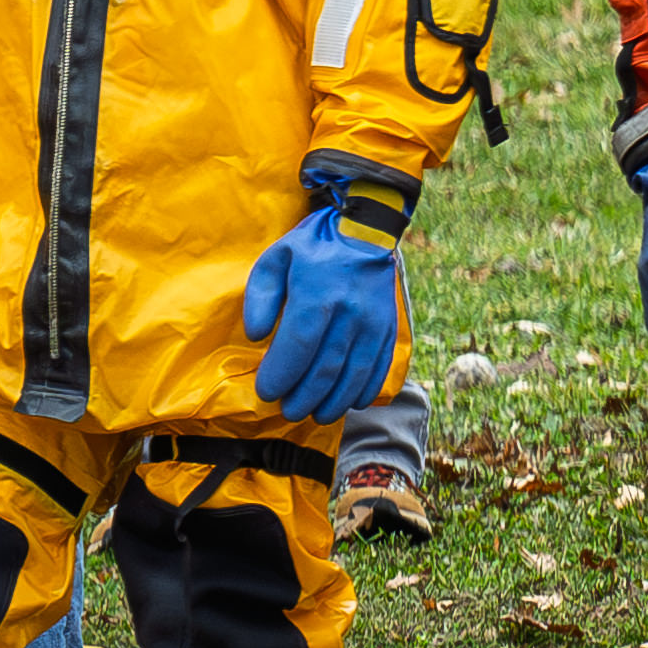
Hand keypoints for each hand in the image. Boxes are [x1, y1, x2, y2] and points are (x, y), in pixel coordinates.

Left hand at [246, 187, 405, 423]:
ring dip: (334, 401)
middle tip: (288, 411)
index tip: (266, 392)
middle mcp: (350, 313)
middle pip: (326, 368)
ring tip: (316, 415)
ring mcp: (374, 323)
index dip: (281, 375)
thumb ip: (259, 299)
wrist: (365, 232)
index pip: (298, 347)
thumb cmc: (312, 249)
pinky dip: (365, 390)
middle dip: (304, 397)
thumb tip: (257, 337)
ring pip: (354, 374)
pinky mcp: (389, 329)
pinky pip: (379, 367)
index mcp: (318, 295)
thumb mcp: (274, 261)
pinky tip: (351, 404)